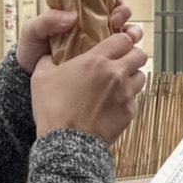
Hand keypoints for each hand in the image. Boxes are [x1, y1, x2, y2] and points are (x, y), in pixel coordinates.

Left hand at [17, 0, 142, 70]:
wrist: (30, 81)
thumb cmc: (31, 53)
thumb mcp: (33, 32)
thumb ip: (46, 21)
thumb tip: (72, 16)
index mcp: (77, 13)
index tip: (111, 3)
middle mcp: (92, 25)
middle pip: (118, 11)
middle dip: (123, 12)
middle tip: (116, 21)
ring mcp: (100, 43)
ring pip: (125, 31)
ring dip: (131, 30)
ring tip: (128, 37)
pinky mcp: (103, 61)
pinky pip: (122, 54)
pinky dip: (130, 51)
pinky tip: (128, 53)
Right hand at [32, 30, 147, 142]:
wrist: (67, 143)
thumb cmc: (53, 110)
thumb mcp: (41, 77)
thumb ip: (47, 59)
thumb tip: (48, 53)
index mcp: (96, 61)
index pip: (123, 39)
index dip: (120, 40)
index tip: (114, 45)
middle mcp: (115, 74)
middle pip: (139, 54)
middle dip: (132, 55)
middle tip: (120, 61)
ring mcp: (126, 94)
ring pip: (141, 76)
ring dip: (132, 76)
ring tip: (118, 83)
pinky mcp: (129, 113)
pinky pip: (135, 99)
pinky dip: (128, 99)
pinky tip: (113, 104)